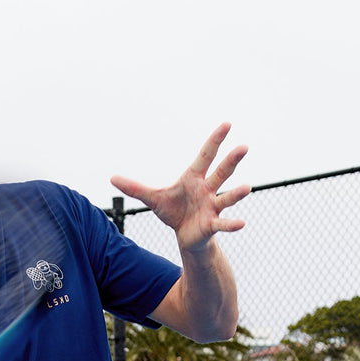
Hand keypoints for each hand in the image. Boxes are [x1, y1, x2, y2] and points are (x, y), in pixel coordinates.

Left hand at [112, 123, 249, 253]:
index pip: (206, 155)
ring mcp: (212, 207)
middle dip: (232, 160)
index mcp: (195, 178)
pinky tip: (242, 223)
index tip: (227, 124)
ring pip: (226, 198)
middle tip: (244, 146)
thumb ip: (135, 188)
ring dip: (236, 193)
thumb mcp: (153, 199)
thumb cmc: (174, 212)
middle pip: (221, 172)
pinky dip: (231, 224)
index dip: (215, 140)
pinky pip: (223, 224)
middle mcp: (208, 189)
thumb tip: (112, 178)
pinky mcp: (212, 225)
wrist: (185, 236)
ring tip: (247, 188)